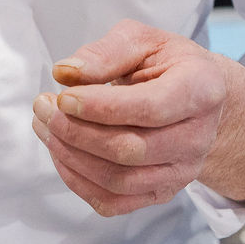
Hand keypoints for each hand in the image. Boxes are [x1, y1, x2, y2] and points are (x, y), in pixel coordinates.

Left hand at [31, 18, 244, 216]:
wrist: (200, 101)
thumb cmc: (168, 65)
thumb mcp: (144, 40)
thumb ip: (107, 52)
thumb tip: (66, 73)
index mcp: (201, 90)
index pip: (150, 109)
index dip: (100, 107)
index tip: (62, 96)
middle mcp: (198, 138)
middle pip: (129, 150)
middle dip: (75, 131)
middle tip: (43, 106)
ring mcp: (181, 172)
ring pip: (118, 180)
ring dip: (70, 156)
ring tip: (44, 126)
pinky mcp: (161, 193)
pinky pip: (113, 202)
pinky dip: (77, 181)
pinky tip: (60, 152)